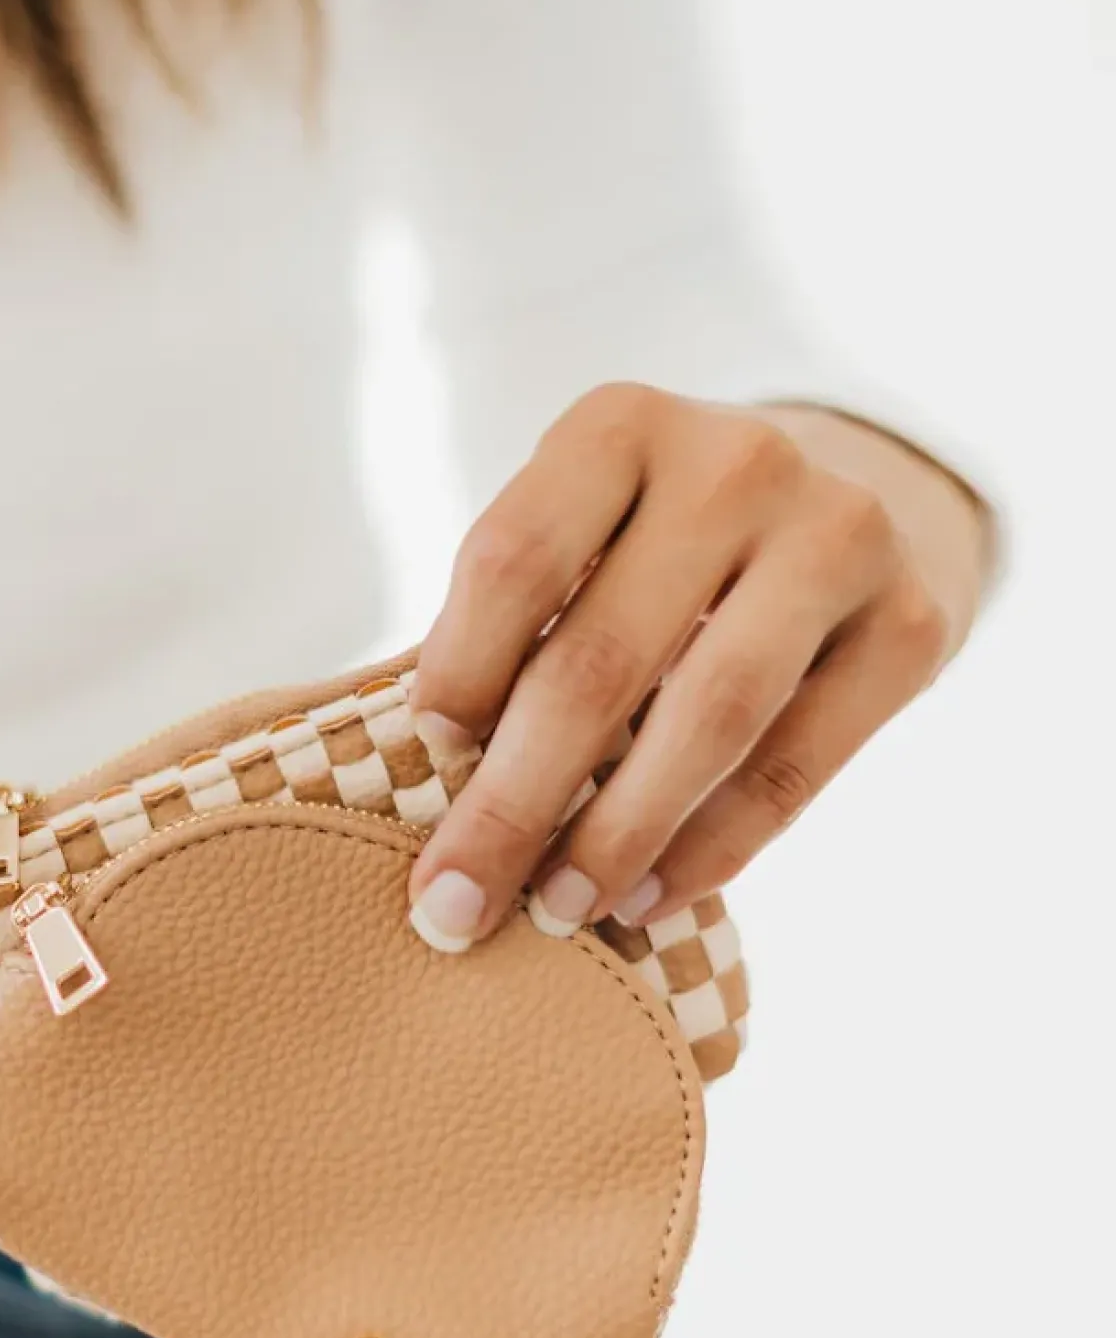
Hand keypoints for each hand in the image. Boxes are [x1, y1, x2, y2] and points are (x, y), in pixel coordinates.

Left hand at [406, 382, 989, 950]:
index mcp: (620, 428)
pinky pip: (798, 763)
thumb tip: (438, 786)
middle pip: (600, 658)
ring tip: (557, 909)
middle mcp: (735, 462)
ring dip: (617, 836)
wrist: (858, 497)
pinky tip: (650, 894)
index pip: (515, 557)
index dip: (459, 669)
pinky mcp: (909, 623)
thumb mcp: (586, 533)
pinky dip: (714, 845)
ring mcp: (837, 537)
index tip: (427, 756)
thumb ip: (520, 625)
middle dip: (514, 800)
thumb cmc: (661, 545)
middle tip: (454, 901)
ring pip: (707, 716)